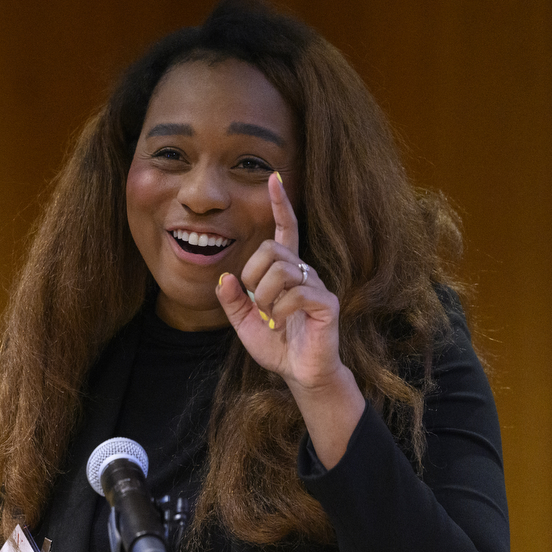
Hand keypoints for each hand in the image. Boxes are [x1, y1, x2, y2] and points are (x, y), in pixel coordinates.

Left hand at [215, 173, 364, 465]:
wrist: (300, 374)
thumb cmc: (276, 345)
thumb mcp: (244, 323)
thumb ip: (232, 300)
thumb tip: (224, 277)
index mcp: (286, 271)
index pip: (285, 229)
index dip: (280, 204)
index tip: (273, 177)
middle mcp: (304, 272)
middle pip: (271, 250)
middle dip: (253, 274)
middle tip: (257, 302)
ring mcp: (317, 286)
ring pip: (282, 270)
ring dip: (265, 296)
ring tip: (270, 317)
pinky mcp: (326, 304)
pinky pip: (296, 293)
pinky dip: (280, 309)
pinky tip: (282, 322)